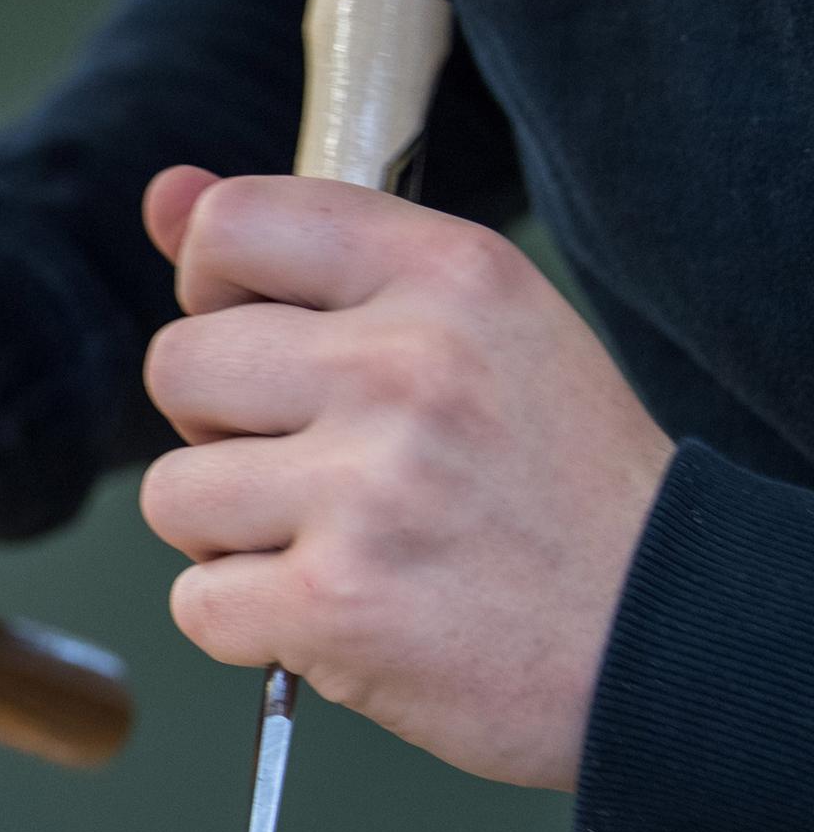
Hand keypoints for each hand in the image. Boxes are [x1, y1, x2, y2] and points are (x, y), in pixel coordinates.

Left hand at [137, 168, 673, 789]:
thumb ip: (308, 252)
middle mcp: (407, 366)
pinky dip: (246, 623)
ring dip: (227, 534)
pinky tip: (332, 613)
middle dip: (215, 428)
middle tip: (310, 464)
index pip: (232, 222)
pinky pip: (197, 600)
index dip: (212, 288)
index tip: (260, 336)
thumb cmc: (553, 481)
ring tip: (329, 543)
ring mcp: (370, 488)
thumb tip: (165, 194)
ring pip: (171, 491)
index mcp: (448, 275)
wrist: (665, 637)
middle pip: (176, 365)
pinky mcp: (337, 604)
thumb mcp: (473, 327)